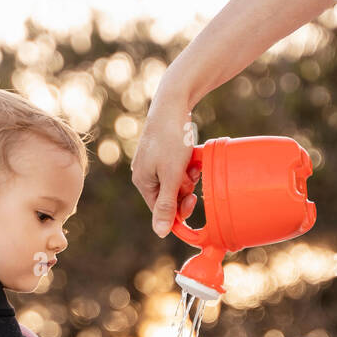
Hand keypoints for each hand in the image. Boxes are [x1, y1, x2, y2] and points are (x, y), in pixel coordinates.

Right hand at [131, 89, 201, 237]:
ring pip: (176, 183)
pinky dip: (187, 166)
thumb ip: (167, 205)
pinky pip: (178, 170)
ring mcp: (154, 164)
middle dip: (184, 189)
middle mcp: (145, 175)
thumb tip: (160, 233)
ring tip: (191, 162)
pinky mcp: (163, 154)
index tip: (194, 200)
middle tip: (191, 176)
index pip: (161, 211)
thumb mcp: (172, 175)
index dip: (180, 210)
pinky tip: (192, 157)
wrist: (173, 104)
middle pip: (170, 198)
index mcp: (143, 182)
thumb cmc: (171, 139)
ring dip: (188, 177)